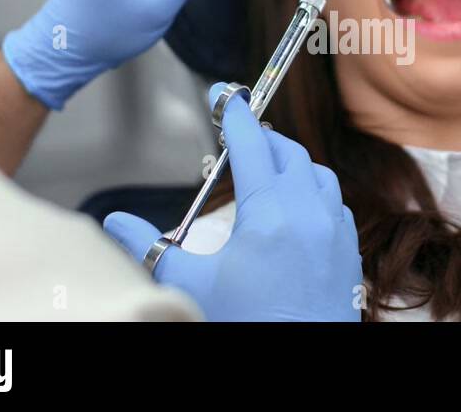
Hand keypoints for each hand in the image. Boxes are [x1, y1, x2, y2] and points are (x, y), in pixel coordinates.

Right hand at [104, 84, 362, 321]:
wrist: (300, 364)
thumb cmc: (247, 323)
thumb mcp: (189, 285)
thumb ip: (146, 247)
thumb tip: (111, 221)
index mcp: (268, 212)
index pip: (250, 143)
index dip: (234, 115)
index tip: (224, 95)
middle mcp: (308, 212)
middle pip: (288, 152)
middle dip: (262, 138)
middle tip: (239, 139)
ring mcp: (334, 230)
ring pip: (318, 175)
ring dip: (292, 164)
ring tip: (267, 172)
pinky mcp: (348, 250)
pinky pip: (335, 204)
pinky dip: (315, 194)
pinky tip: (297, 209)